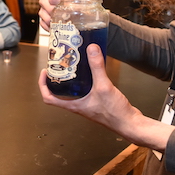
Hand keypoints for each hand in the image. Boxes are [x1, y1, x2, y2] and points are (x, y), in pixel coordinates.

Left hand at [37, 44, 171, 150]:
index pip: (49, 98)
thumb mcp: (104, 87)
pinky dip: (85, 80)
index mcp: (74, 105)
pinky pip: (86, 90)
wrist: (131, 124)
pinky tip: (92, 71)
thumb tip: (92, 49)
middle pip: (60, 93)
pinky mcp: (98, 102)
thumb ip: (97, 67)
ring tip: (73, 64)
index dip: (43, 85)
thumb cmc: (115, 114)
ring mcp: (88, 104)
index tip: (44, 72)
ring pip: (74, 91)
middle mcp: (78, 106)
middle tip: (59, 64)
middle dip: (57, 78)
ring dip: (71, 79)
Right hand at [38, 0, 79, 31]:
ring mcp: (47, 11)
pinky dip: (48, 27)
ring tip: (58, 22)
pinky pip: (43, 24)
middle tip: (60, 13)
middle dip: (50, 8)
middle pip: (43, 3)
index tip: (56, 1)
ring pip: (42, 15)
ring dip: (49, 18)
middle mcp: (49, 0)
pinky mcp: (48, 21)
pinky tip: (54, 27)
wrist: (85, 10)